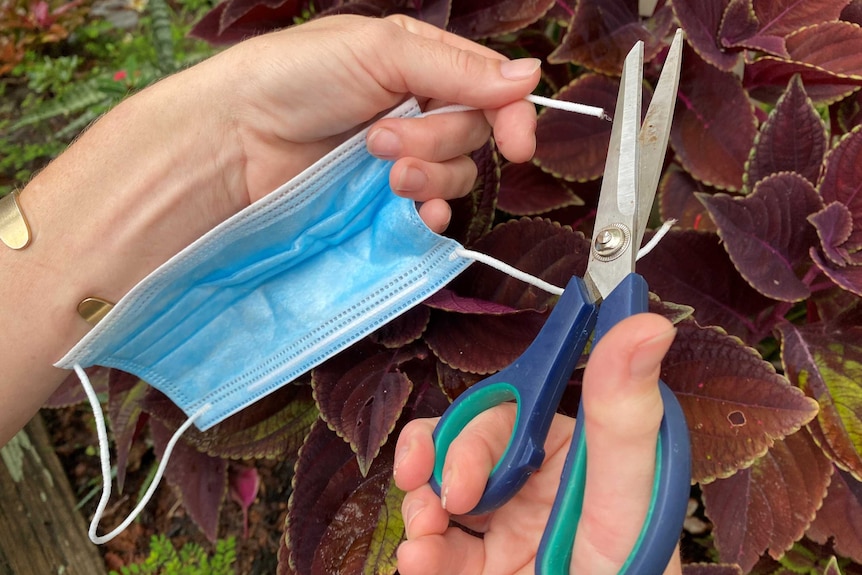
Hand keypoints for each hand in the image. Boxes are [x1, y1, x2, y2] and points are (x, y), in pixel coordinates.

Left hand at [193, 13, 541, 231]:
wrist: (235, 140)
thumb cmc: (295, 77)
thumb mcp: (380, 51)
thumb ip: (457, 69)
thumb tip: (528, 78)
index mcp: (420, 62)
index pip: (490, 88)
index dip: (510, 116)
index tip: (518, 145)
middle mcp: (415, 107)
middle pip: (472, 134)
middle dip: (435, 141)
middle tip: (381, 138)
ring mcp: (399, 156)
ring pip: (455, 174)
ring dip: (427, 176)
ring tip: (381, 170)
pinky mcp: (382, 199)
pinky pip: (430, 211)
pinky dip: (429, 214)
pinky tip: (414, 213)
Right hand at [393, 313, 683, 574]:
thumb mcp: (625, 502)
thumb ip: (624, 416)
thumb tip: (646, 323)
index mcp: (572, 455)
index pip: (508, 417)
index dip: (471, 434)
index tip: (456, 473)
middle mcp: (536, 487)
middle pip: (462, 449)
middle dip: (436, 468)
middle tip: (434, 501)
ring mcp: (505, 531)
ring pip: (439, 493)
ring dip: (419, 508)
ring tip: (422, 540)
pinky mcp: (481, 571)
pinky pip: (436, 547)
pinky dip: (419, 553)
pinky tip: (420, 563)